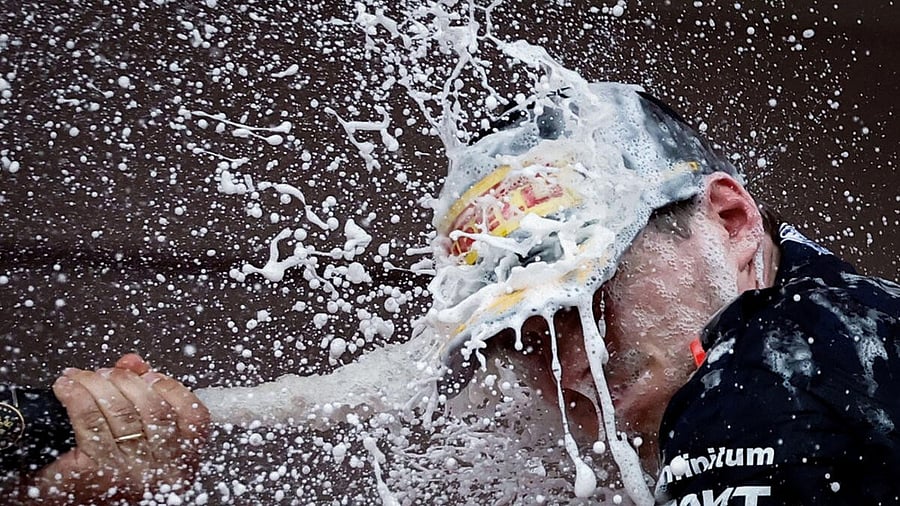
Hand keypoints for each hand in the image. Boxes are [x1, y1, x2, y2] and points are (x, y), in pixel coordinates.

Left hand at [24, 354, 209, 503]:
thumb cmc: (103, 477)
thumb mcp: (137, 440)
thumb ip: (143, 397)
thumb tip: (134, 364)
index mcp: (181, 464)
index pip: (193, 416)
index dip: (171, 388)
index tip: (149, 375)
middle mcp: (160, 473)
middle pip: (154, 409)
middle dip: (128, 381)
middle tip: (107, 373)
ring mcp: (127, 473)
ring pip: (121, 411)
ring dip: (97, 384)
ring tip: (81, 377)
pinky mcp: (94, 473)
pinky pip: (89, 420)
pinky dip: (77, 396)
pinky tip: (67, 388)